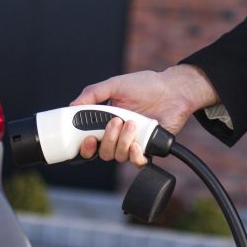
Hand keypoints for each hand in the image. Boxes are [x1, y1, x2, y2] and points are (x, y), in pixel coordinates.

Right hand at [70, 65, 219, 166]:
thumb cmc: (146, 86)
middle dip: (106, 140)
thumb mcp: (115, 84)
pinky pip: (138, 162)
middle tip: (115, 123)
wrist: (173, 90)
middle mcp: (118, 136)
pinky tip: (138, 143)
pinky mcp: (149, 148)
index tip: (87, 140)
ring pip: (118, 156)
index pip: (90, 142)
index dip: (85, 146)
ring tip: (132, 123)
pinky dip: (135, 156)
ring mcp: (134, 143)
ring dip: (122, 141)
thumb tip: (72, 105)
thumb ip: (93, 93)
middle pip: (103, 153)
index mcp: (106, 122)